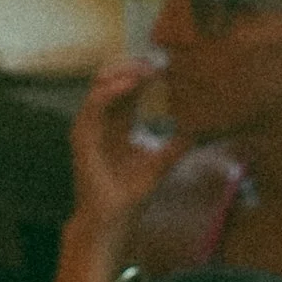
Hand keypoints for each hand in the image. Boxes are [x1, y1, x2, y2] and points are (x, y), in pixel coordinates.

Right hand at [69, 55, 175, 225]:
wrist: (113, 220)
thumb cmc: (130, 195)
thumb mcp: (161, 164)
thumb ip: (176, 146)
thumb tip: (199, 132)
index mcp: (118, 121)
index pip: (129, 85)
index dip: (145, 72)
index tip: (167, 64)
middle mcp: (102, 118)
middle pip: (113, 75)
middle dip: (134, 64)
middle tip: (157, 60)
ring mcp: (90, 125)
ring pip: (101, 83)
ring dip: (124, 72)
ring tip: (147, 68)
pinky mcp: (82, 136)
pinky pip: (94, 104)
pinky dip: (112, 91)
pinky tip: (131, 84)